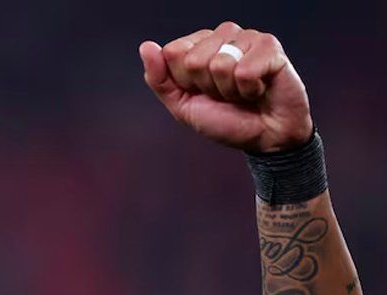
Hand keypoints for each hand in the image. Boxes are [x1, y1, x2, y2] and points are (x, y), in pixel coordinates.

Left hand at [139, 22, 312, 153]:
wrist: (264, 138)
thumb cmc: (225, 120)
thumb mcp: (182, 105)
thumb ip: (159, 78)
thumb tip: (146, 46)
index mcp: (198, 45)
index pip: (172, 52)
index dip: (185, 82)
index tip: (202, 92)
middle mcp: (222, 35)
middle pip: (193, 59)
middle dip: (207, 87)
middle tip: (226, 95)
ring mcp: (247, 37)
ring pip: (219, 64)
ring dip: (229, 90)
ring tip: (242, 92)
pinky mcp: (270, 46)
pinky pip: (244, 71)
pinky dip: (249, 90)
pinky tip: (259, 89)